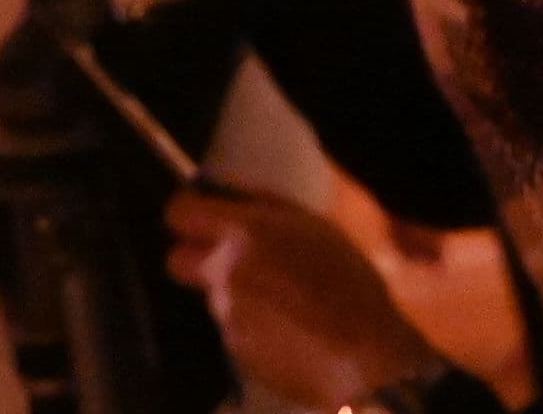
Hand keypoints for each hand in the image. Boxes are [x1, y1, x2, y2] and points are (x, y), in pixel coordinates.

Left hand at [162, 187, 454, 413]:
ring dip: (236, 296)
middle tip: (232, 264)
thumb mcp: (314, 226)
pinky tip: (285, 331)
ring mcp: (226, 313)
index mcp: (246, 230)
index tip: (198, 220)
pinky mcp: (233, 349)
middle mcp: (224, 270)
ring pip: (212, 296)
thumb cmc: (348, 281)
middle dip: (197, 260)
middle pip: (179, 261)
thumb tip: (225, 189)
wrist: (362, 353)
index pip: (180, 212)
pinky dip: (251, 328)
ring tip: (281, 304)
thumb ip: (264, 207)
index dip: (186, 214)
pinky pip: (232, 328)